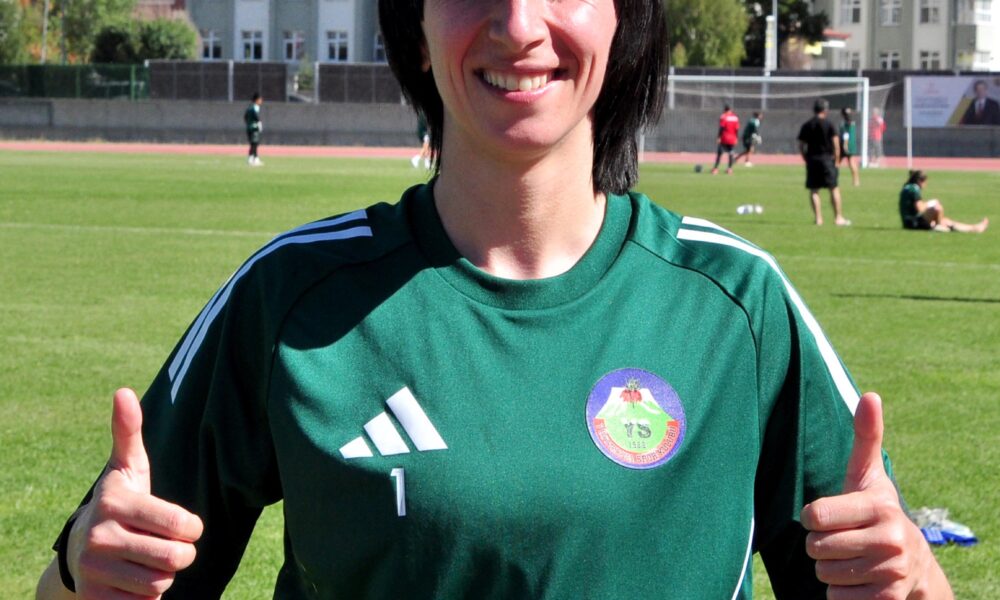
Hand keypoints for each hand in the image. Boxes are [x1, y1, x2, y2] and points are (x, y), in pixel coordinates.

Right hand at [67, 388, 202, 598]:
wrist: (77, 549)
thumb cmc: (118, 502)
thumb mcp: (126, 468)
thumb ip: (129, 432)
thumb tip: (123, 391)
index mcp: (116, 503)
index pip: (183, 526)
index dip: (192, 528)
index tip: (181, 524)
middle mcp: (101, 537)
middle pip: (177, 559)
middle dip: (181, 553)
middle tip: (166, 543)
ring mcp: (95, 571)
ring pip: (163, 583)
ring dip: (164, 574)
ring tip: (146, 557)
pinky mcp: (95, 599)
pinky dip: (147, 594)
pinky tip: (132, 577)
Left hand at [801, 392, 950, 598]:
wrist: (913, 565)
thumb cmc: (876, 512)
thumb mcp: (869, 477)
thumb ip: (866, 438)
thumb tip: (870, 395)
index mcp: (879, 507)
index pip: (815, 515)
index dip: (814, 517)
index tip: (828, 515)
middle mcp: (889, 540)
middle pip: (815, 547)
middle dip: (821, 545)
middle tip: (843, 539)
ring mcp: (889, 573)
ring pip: (823, 574)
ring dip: (830, 569)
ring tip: (852, 558)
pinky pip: (836, 599)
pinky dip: (840, 593)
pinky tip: (859, 580)